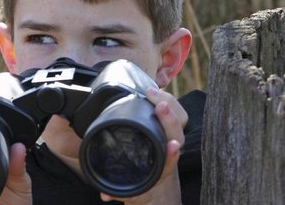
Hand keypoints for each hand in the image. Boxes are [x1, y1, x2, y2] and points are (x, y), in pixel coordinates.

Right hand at [99, 87, 187, 204]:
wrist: (155, 180)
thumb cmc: (141, 182)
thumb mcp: (128, 190)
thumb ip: (116, 192)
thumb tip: (105, 195)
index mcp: (162, 169)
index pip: (170, 162)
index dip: (172, 154)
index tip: (173, 146)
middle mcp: (169, 152)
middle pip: (177, 134)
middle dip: (170, 119)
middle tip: (158, 105)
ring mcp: (171, 137)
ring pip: (179, 120)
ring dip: (168, 104)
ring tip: (150, 92)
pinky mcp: (169, 125)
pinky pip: (174, 110)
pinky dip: (166, 99)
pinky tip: (152, 91)